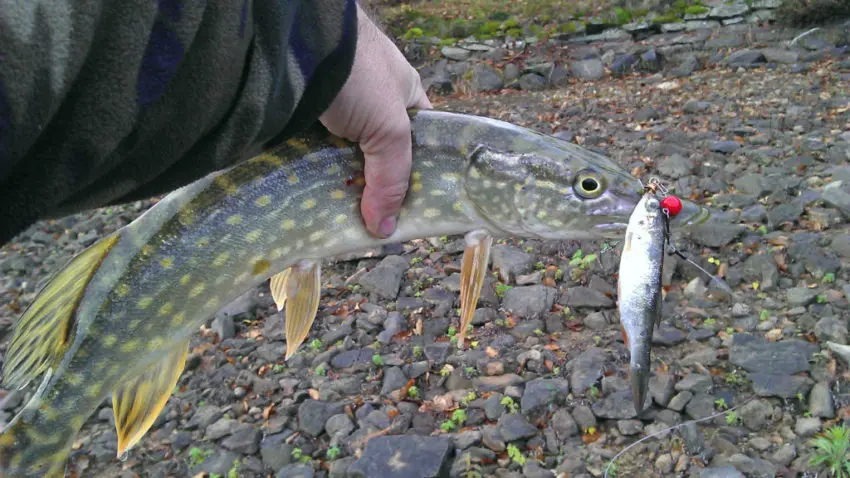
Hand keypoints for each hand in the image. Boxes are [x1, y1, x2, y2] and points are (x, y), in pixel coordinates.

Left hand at [319, 4, 430, 237]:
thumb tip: (385, 229)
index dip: (418, 173)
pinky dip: (315, 171)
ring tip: (343, 219)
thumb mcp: (389, 128)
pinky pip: (315, 150)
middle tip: (373, 223)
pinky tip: (315, 197)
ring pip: (345, 155)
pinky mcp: (306, 113)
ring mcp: (338, 106)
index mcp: (405, 95)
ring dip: (343, 182)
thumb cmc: (360, 75)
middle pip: (379, 154)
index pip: (420, 140)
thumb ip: (392, 178)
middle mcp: (373, 100)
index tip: (411, 209)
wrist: (299, 42)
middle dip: (375, 186)